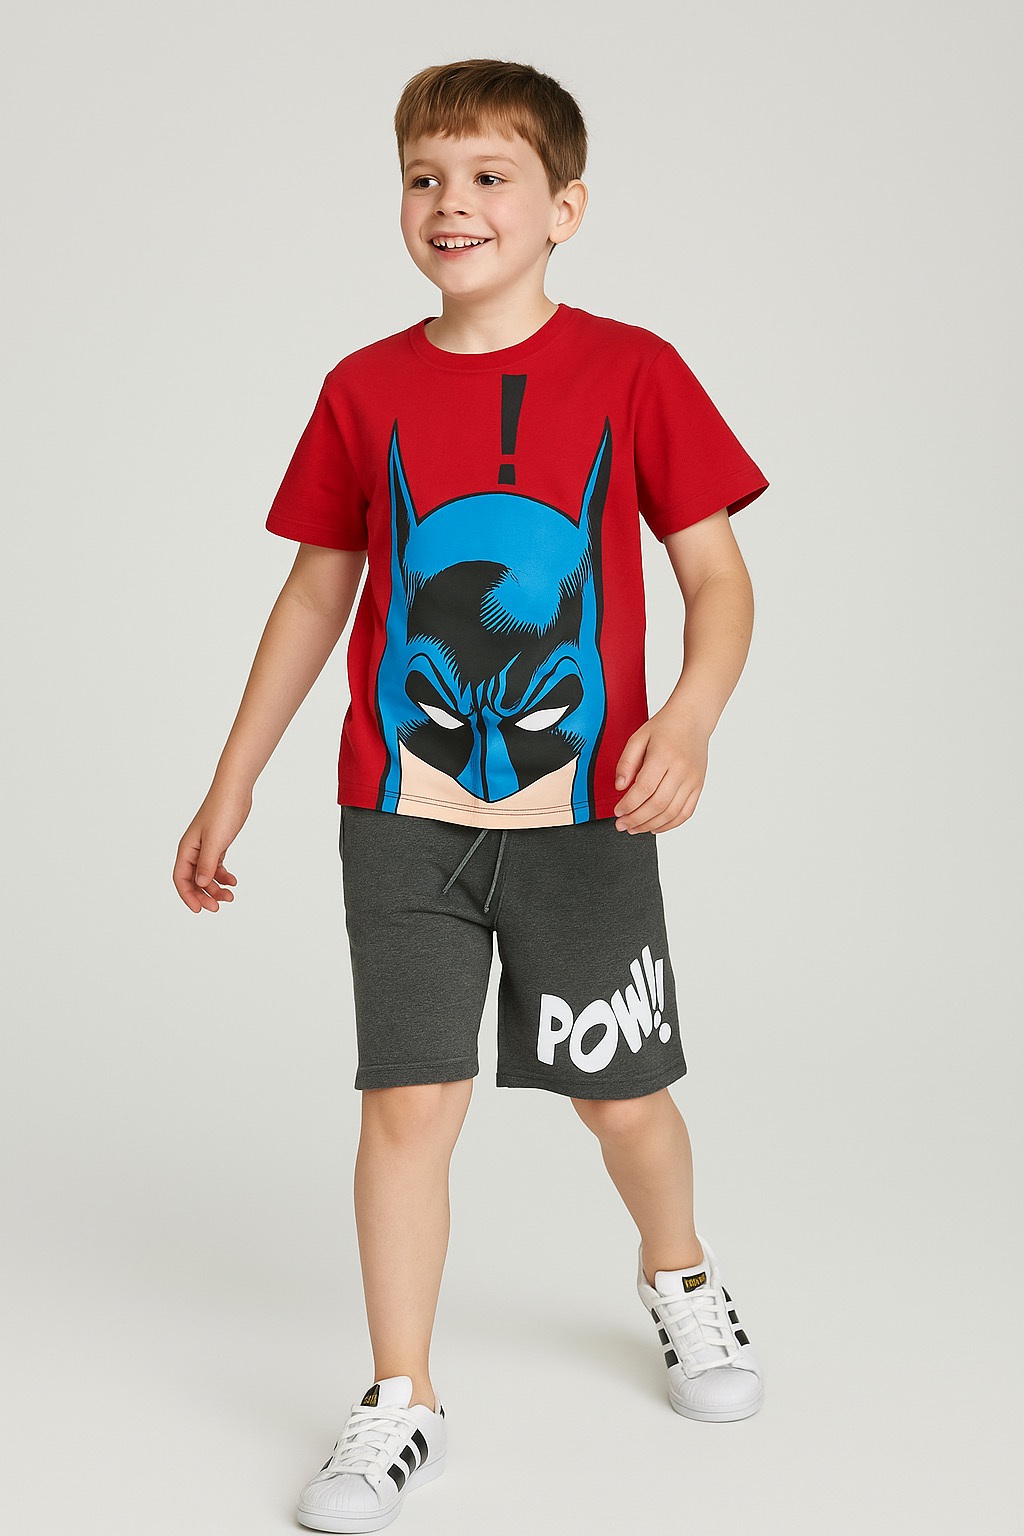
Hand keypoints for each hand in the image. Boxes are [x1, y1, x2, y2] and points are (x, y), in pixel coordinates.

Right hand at [173, 783, 251, 912]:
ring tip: (231, 896)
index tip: (200, 909)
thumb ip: (207, 863)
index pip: (181, 879)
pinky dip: (223, 876)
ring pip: (206, 875)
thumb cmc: (222, 811)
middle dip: (204, 895)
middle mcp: (193, 850)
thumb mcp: (215, 841)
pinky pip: (216, 866)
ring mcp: (205, 848)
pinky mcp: (217, 844)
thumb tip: (200, 883)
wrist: (235, 791)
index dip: (188, 896)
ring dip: (216, 888)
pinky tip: (233, 881)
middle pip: (193, 880)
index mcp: (187, 849)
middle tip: (218, 907)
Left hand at [612, 705, 709, 833]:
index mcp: (664, 755)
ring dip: (651, 825)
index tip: (618, 811)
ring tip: (635, 828)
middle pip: (658, 804)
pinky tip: (655, 826)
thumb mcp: (638, 737)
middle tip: (622, 824)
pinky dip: (670, 824)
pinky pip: (686, 812)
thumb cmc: (665, 727)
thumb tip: (620, 787)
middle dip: (636, 819)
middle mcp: (681, 769)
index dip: (629, 804)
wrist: (693, 719)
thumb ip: (626, 762)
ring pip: (672, 812)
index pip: (644, 788)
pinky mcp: (698, 786)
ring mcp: (692, 780)